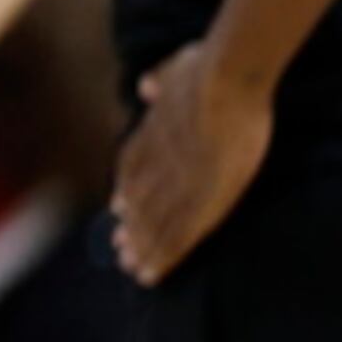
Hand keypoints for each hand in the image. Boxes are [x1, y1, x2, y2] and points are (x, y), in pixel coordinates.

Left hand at [112, 40, 272, 282]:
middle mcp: (160, 164)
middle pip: (140, 203)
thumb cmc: (207, 67)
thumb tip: (146, 85)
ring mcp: (180, 184)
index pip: (135, 168)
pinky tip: (155, 274)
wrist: (224, 80)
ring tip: (134, 269)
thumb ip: (161, 81)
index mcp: (155, 135)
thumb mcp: (175, 69)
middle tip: (121, 251)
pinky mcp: (204, 201)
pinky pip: (180, 236)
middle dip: (131, 228)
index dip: (127, 190)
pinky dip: (164, 256)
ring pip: (156, 225)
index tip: (117, 209)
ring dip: (143, 249)